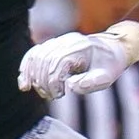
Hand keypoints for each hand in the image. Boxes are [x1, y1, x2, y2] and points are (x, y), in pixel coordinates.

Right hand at [17, 20, 138, 99]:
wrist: (114, 49)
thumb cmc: (110, 65)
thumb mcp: (107, 77)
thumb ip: (91, 83)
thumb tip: (70, 86)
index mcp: (80, 48)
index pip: (57, 63)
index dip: (54, 82)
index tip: (60, 95)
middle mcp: (67, 41)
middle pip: (44, 60)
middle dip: (43, 82)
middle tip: (52, 96)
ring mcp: (59, 41)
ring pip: (36, 56)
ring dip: (34, 77)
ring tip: (42, 92)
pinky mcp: (53, 45)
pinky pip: (34, 52)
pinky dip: (27, 66)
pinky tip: (24, 82)